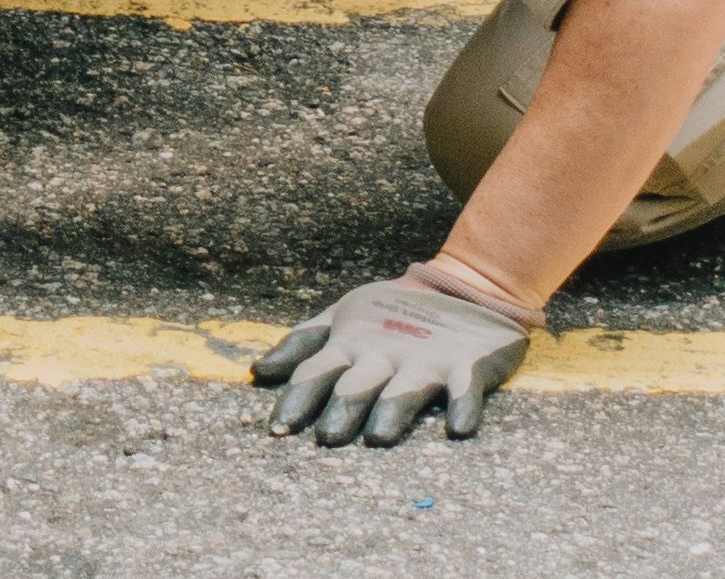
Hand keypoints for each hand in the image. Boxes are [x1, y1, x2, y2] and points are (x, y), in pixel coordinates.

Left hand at [251, 269, 535, 446]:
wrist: (458, 287)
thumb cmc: (388, 314)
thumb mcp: (342, 320)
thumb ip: (302, 345)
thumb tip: (259, 371)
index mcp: (352, 344)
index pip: (316, 372)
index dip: (297, 399)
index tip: (278, 430)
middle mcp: (384, 353)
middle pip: (358, 383)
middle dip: (342, 407)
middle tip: (328, 437)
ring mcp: (425, 358)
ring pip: (405, 387)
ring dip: (392, 409)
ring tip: (380, 436)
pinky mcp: (465, 363)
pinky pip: (464, 386)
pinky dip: (463, 404)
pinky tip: (459, 428)